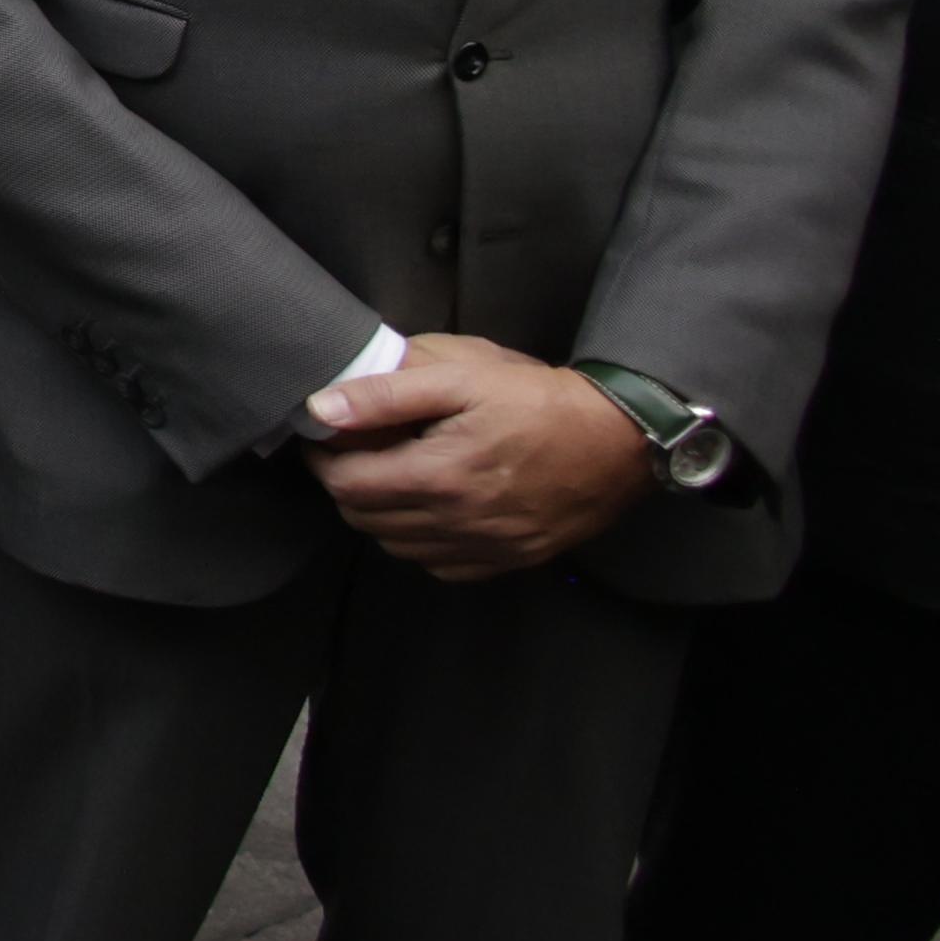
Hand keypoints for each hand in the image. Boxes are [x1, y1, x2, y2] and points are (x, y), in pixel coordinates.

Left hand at [301, 334, 652, 577]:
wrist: (618, 437)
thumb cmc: (537, 399)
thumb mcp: (461, 376)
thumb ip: (386, 394)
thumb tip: (321, 409)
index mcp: (439, 476)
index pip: (346, 485)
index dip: (324, 460)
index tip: (325, 437)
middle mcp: (457, 522)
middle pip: (365, 519)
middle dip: (347, 484)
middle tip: (356, 452)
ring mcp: (484, 547)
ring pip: (397, 546)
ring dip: (380, 514)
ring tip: (392, 474)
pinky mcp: (508, 559)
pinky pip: (439, 564)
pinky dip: (421, 540)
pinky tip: (431, 506)